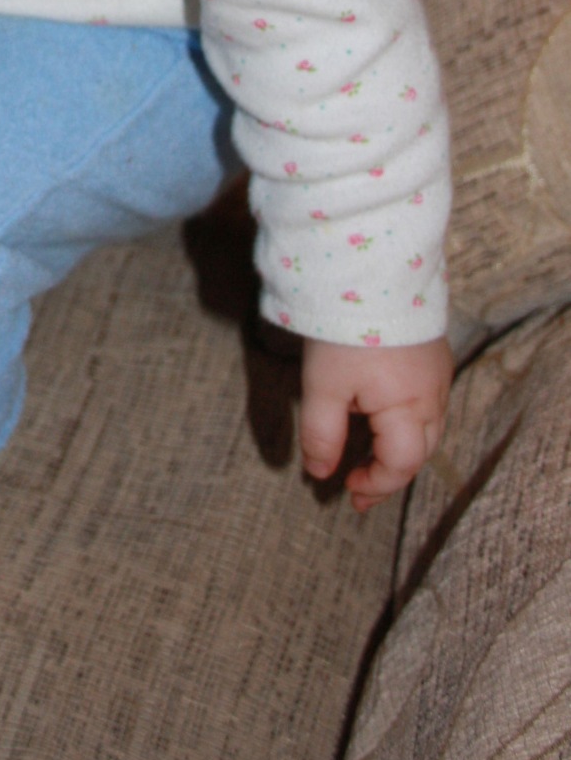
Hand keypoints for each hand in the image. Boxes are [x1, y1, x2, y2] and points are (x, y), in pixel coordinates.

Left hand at [300, 336, 451, 512]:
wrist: (372, 267)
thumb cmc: (347, 329)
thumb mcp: (324, 386)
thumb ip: (322, 434)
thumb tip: (321, 474)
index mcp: (410, 406)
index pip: (402, 464)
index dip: (377, 484)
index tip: (348, 492)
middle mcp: (433, 394)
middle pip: (421, 449)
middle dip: (392, 473)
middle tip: (361, 487)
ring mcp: (437, 371)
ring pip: (428, 426)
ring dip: (401, 447)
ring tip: (369, 457)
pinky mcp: (433, 352)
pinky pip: (428, 400)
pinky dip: (407, 420)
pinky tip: (383, 416)